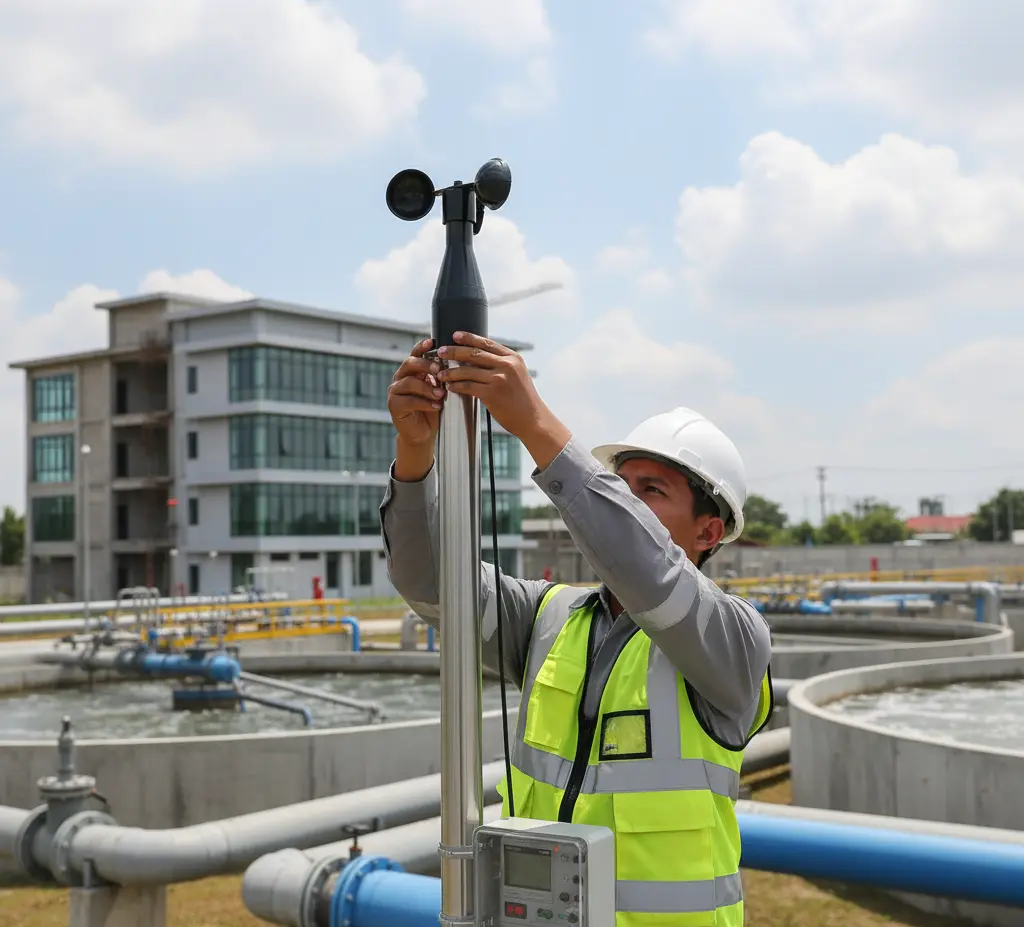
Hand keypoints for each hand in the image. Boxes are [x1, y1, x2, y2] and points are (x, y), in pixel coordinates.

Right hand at [388, 339, 443, 479]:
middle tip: (439, 370)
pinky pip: (409, 400)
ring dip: (427, 387)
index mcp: (411, 371)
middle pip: (409, 364)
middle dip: (425, 365)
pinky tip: (436, 406)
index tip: (432, 342)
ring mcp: (395, 392)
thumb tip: (452, 363)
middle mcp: (400, 378)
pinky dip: (425, 403)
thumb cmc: (432, 409)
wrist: (423, 433)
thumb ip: (439, 377)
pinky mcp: (394, 406)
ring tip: (441, 394)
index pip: (415, 354)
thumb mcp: (438, 389)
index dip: (422, 347)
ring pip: (409, 382)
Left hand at [438, 332, 570, 468]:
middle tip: (440, 352)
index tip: (455, 335)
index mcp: (513, 358)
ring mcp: (499, 379)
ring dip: (451, 372)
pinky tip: (450, 387)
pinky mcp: (492, 393)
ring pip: (468, 371)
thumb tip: (480, 357)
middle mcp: (507, 365)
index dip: (469, 338)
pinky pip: (468, 386)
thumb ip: (502, 364)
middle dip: (454, 351)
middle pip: (474, 353)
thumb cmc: (523, 399)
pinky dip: (457, 386)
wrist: (533, 419)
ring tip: (441, 373)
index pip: (486, 343)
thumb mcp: (517, 375)